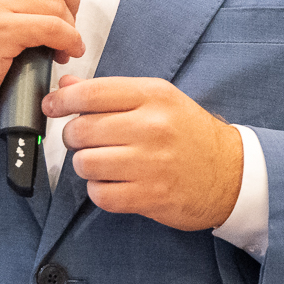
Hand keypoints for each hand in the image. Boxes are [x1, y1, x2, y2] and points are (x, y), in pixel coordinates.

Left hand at [43, 77, 242, 231]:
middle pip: (82, 129)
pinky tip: (113, 183)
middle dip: (73, 137)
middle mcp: (152, 126)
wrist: (232, 173)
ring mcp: (152, 163)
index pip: (92, 92)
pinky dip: (99, 190)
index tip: (51, 106)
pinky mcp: (151, 195)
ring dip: (86, 165)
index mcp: (153, 96)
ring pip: (86, 163)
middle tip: (84, 141)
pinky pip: (100, 194)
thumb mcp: (157, 101)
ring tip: (102, 163)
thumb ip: (111, 93)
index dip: (62, 100)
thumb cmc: (190, 134)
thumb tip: (66, 87)